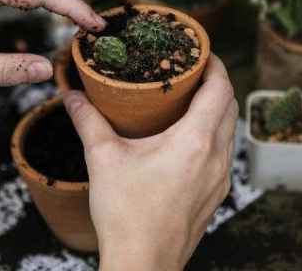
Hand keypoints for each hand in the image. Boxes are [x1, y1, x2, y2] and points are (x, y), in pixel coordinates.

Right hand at [64, 55, 237, 270]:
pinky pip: (224, 153)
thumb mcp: (103, 159)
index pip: (221, 88)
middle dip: (216, 83)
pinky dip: (214, 135)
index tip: (200, 52)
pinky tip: (188, 139)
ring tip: (189, 101)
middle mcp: (216, 158)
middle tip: (190, 72)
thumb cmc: (126, 214)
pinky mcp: (216, 195)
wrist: (142, 263)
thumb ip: (87, 121)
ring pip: (230, 130)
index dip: (215, 64)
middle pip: (230, 106)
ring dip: (216, 110)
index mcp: (195, 141)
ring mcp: (220, 179)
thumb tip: (71, 95)